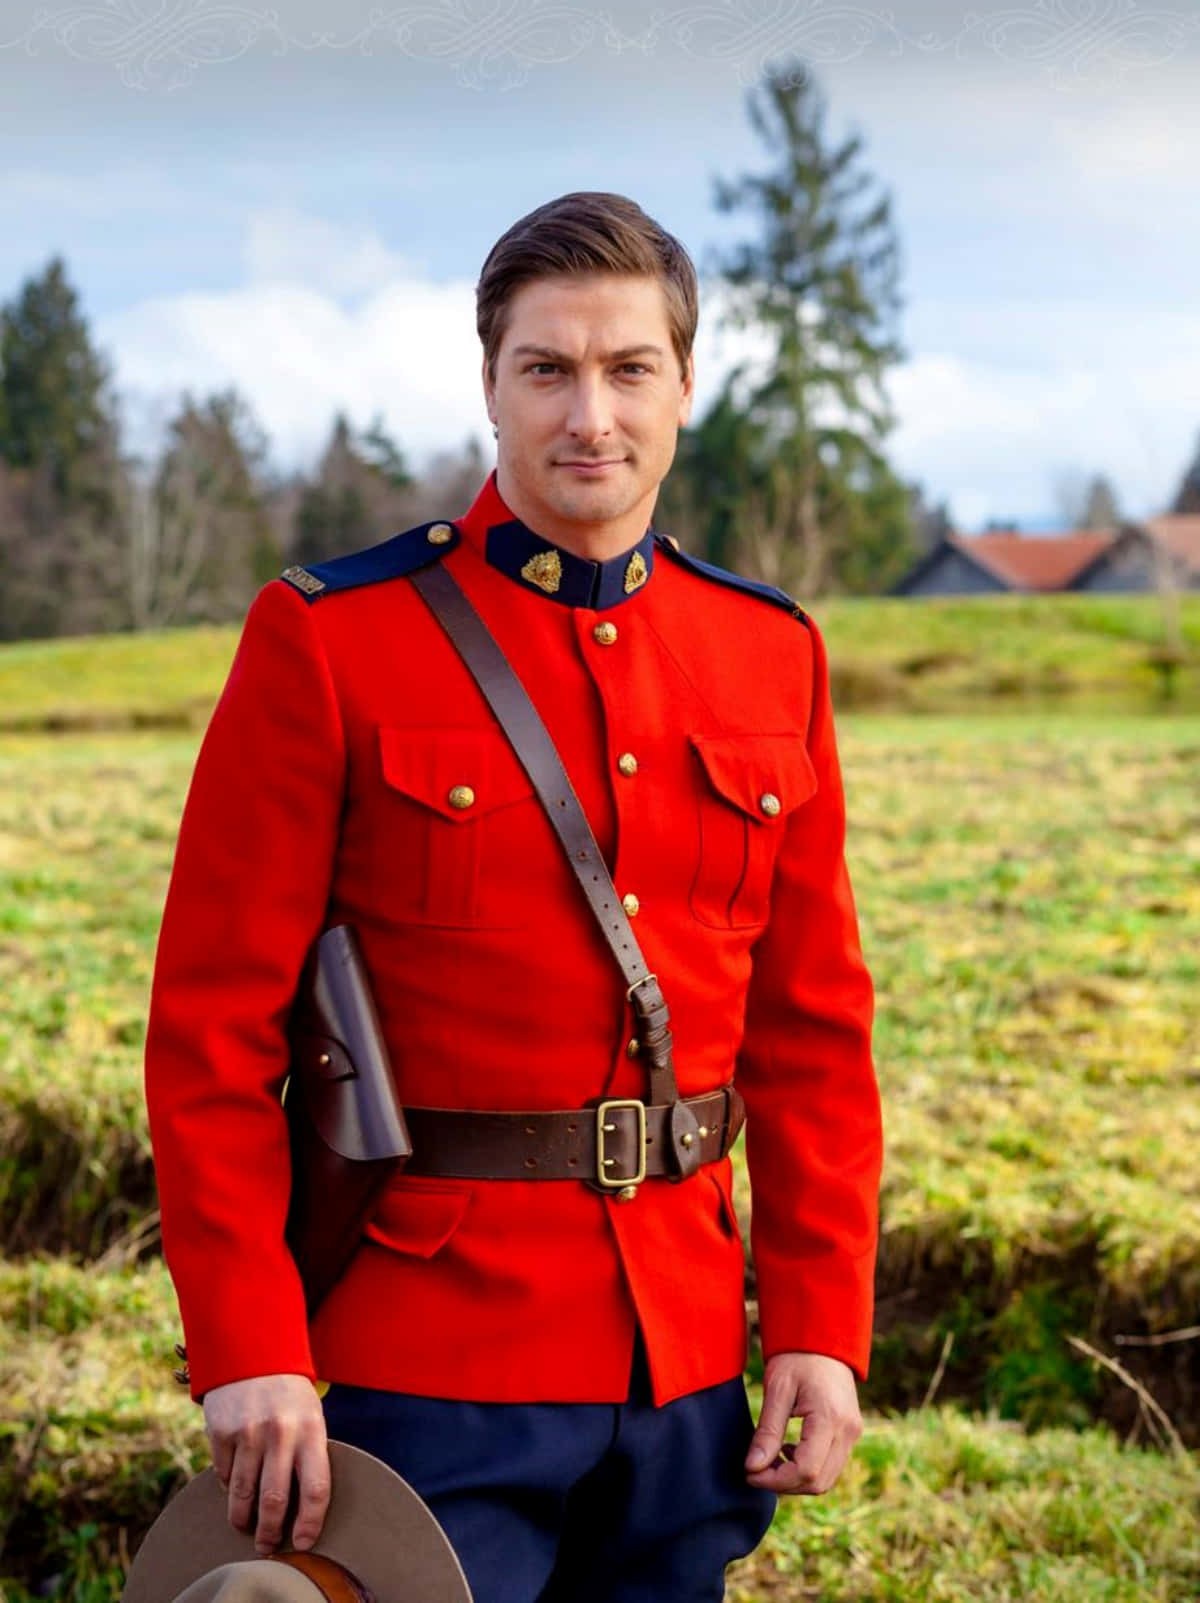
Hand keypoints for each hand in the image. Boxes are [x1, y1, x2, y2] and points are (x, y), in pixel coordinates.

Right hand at [203, 1373, 330, 1553]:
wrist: (252, 1352)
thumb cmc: (289, 1393)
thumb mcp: (311, 1415)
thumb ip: (308, 1454)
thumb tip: (303, 1507)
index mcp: (311, 1429)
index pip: (317, 1488)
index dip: (311, 1523)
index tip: (305, 1542)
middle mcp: (280, 1432)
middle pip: (275, 1500)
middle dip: (271, 1533)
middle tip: (268, 1546)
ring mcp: (248, 1432)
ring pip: (244, 1495)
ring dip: (244, 1520)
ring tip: (246, 1528)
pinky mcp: (221, 1432)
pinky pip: (224, 1475)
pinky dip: (229, 1488)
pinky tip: (235, 1487)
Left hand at [744, 1351, 861, 1494]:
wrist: (824, 1338)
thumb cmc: (797, 1357)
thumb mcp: (777, 1389)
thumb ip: (767, 1431)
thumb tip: (752, 1468)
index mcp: (830, 1418)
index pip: (806, 1471)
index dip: (776, 1480)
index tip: (749, 1472)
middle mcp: (848, 1431)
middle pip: (818, 1482)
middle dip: (784, 1484)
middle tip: (755, 1471)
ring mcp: (853, 1433)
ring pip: (826, 1479)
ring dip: (796, 1480)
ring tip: (769, 1461)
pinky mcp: (850, 1433)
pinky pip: (831, 1466)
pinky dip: (808, 1469)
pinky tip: (788, 1451)